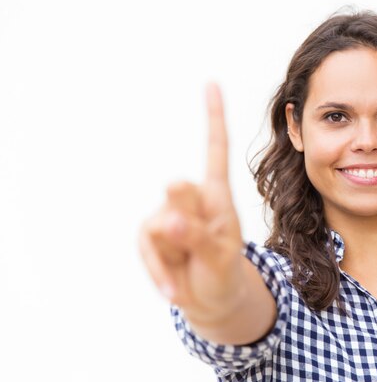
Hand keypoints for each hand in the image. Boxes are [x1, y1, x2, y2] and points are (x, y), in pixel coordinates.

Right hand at [138, 83, 244, 320]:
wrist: (210, 297)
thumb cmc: (223, 269)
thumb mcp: (220, 253)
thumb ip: (196, 233)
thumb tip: (166, 219)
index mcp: (218, 194)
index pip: (215, 150)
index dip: (214, 118)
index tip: (212, 83)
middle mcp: (190, 198)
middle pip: (179, 190)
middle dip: (186, 220)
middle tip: (195, 241)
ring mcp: (166, 216)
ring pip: (161, 225)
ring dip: (177, 253)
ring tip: (191, 265)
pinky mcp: (149, 236)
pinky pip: (148, 249)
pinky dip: (161, 273)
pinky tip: (174, 291)